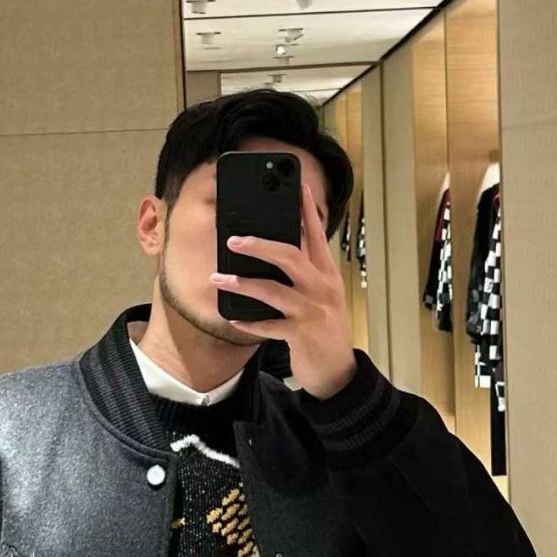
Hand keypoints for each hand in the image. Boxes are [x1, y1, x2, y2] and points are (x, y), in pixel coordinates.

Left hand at [210, 181, 357, 399]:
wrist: (338, 371)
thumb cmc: (324, 330)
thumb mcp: (322, 297)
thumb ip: (305, 274)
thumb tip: (273, 251)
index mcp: (327, 274)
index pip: (317, 235)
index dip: (306, 210)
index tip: (297, 185)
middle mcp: (322, 288)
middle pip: (290, 256)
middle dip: (259, 245)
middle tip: (234, 239)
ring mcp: (312, 311)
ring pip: (272, 290)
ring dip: (241, 284)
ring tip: (218, 278)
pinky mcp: (301, 334)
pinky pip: (267, 326)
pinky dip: (248, 323)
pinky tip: (232, 319)